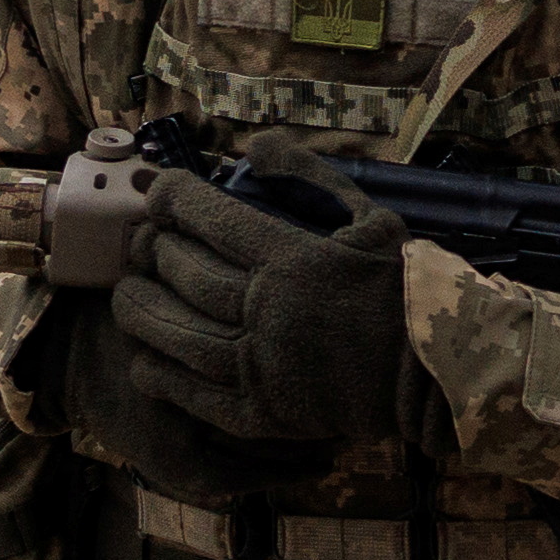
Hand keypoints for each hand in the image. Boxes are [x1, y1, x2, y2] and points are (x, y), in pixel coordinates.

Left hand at [103, 170, 421, 465]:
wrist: (434, 371)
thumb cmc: (401, 288)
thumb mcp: (370, 217)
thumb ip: (311, 177)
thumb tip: (256, 144)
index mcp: (294, 259)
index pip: (211, 220)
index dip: (173, 201)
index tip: (159, 194)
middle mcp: (270, 311)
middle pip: (186, 275)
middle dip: (154, 252)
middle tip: (141, 244)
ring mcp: (263, 367)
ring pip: (177, 336)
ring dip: (141, 311)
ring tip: (126, 296)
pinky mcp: (263, 414)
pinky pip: (194, 395)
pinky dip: (160, 376)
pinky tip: (142, 360)